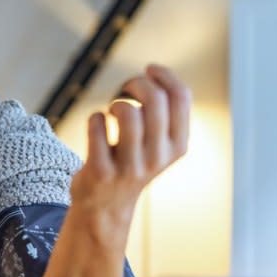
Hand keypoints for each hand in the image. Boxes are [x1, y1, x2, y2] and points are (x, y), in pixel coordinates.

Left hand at [70, 64, 190, 246]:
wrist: (106, 207)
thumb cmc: (132, 164)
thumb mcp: (159, 145)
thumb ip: (164, 114)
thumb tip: (155, 74)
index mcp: (177, 145)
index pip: (181, 97)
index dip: (164, 75)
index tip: (149, 69)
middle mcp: (158, 156)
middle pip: (154, 100)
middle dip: (136, 83)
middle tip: (125, 88)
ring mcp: (129, 166)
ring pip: (127, 112)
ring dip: (115, 103)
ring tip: (112, 112)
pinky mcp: (101, 171)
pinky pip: (97, 126)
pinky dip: (94, 118)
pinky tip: (97, 125)